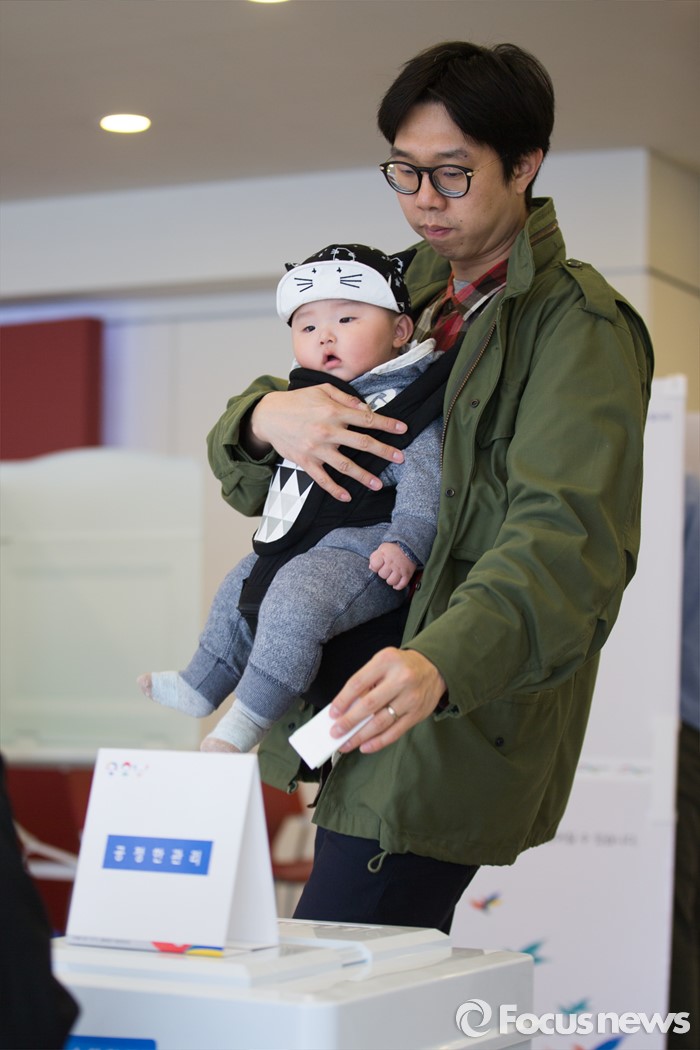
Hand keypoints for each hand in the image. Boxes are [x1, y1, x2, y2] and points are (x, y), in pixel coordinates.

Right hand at [249, 385, 407, 501]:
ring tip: (378, 484)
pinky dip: (335, 489)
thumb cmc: (297, 401)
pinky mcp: (305, 461)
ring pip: (345, 465)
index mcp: (333, 412)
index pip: (366, 419)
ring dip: (363, 476)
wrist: (267, 415)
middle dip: (384, 451)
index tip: (403, 429)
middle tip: (400, 458)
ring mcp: (316, 449)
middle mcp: (327, 431)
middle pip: (362, 443)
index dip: (386, 424)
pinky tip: (347, 496)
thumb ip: (346, 398)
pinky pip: (322, 479)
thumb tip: (366, 408)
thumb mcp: (321, 390)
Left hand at [329, 648, 445, 754]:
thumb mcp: (383, 662)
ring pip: (380, 722)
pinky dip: (378, 742)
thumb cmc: (402, 666)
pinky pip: (395, 732)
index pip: (358, 683)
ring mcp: (410, 698)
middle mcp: (400, 679)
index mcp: (386, 661)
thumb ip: (366, 681)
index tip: (333, 713)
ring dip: (360, 736)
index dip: (343, 700)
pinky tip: (365, 746)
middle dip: (349, 721)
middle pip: (369, 705)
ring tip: (347, 743)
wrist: (435, 667)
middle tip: (335, 732)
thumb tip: (346, 708)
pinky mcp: (417, 714)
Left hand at [369, 542, 415, 590]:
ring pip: (391, 581)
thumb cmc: (394, 549)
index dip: (375, 567)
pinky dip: (398, 586)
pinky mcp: (407, 574)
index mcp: (384, 555)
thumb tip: (371, 567)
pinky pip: (401, 585)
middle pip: (382, 575)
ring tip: (391, 576)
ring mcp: (400, 569)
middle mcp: (392, 563)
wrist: (409, 547)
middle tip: (387, 570)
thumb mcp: (382, 548)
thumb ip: (375, 557)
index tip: (378, 565)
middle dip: (383, 573)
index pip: (374, 565)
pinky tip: (396, 583)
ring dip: (390, 580)